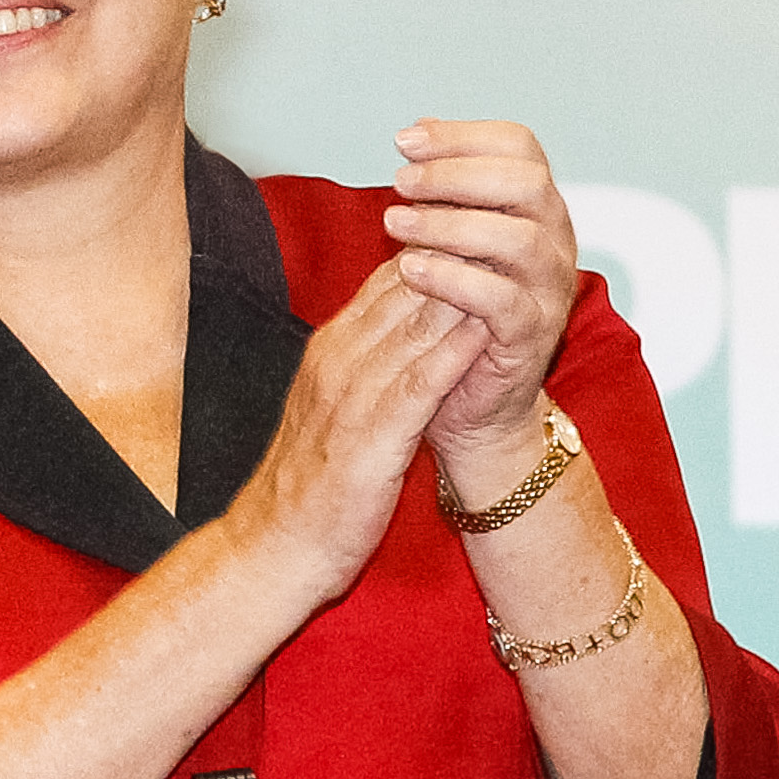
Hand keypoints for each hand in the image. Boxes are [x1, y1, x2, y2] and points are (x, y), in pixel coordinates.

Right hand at [226, 259, 488, 608]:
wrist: (275, 548)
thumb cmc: (309, 487)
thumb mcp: (333, 408)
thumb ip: (364, 366)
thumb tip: (405, 335)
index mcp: (328, 351)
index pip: (386, 285)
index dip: (434, 253)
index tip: (477, 232)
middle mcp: (336, 361)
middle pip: (402, 293)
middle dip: (453, 260)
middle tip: (501, 230)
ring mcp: (350, 396)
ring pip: (412, 327)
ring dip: (460, 293)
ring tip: (503, 264)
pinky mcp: (370, 437)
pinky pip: (418, 383)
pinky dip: (451, 353)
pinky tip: (483, 330)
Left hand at [382, 119, 579, 463]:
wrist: (470, 399)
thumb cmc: (452, 312)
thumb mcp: (445, 236)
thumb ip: (441, 188)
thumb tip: (417, 130)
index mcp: (535, 207)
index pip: (519, 146)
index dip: (461, 136)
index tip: (404, 142)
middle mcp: (553, 240)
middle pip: (526, 182)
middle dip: (455, 174)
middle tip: (400, 183)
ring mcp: (549, 289)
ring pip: (517, 238)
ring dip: (448, 224)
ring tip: (394, 225)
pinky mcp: (532, 334)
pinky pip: (502, 299)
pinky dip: (452, 278)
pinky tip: (410, 270)